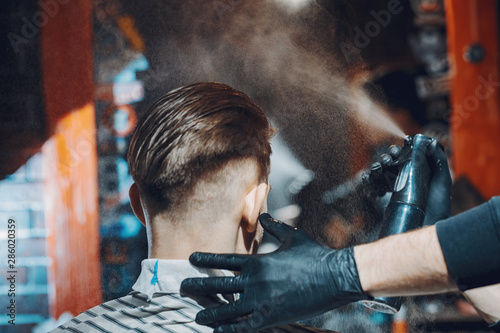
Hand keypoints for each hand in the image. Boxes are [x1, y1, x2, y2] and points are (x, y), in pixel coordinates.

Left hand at [181, 213, 369, 332]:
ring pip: (228, 308)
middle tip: (182, 287)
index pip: (224, 260)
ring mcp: (261, 300)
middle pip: (219, 284)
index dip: (206, 260)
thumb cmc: (315, 255)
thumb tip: (264, 217)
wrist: (335, 276)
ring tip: (197, 315)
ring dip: (210, 312)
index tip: (191, 259)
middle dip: (198, 286)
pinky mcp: (271, 317)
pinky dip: (230, 330)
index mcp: (258, 261)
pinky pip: (245, 326)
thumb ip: (275, 228)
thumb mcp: (293, 237)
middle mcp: (255, 280)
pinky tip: (217, 332)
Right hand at [364, 138, 451, 224]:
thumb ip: (440, 161)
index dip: (402, 149)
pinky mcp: (380, 198)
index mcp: (416, 174)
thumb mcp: (443, 182)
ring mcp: (390, 189)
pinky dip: (367, 177)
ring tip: (383, 164)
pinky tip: (371, 174)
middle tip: (392, 155)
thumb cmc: (438, 208)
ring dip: (379, 164)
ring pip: (380, 171)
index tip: (401, 147)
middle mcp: (402, 179)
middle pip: (391, 162)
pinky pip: (370, 185)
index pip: (405, 157)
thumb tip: (432, 142)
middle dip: (389, 155)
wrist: (425, 226)